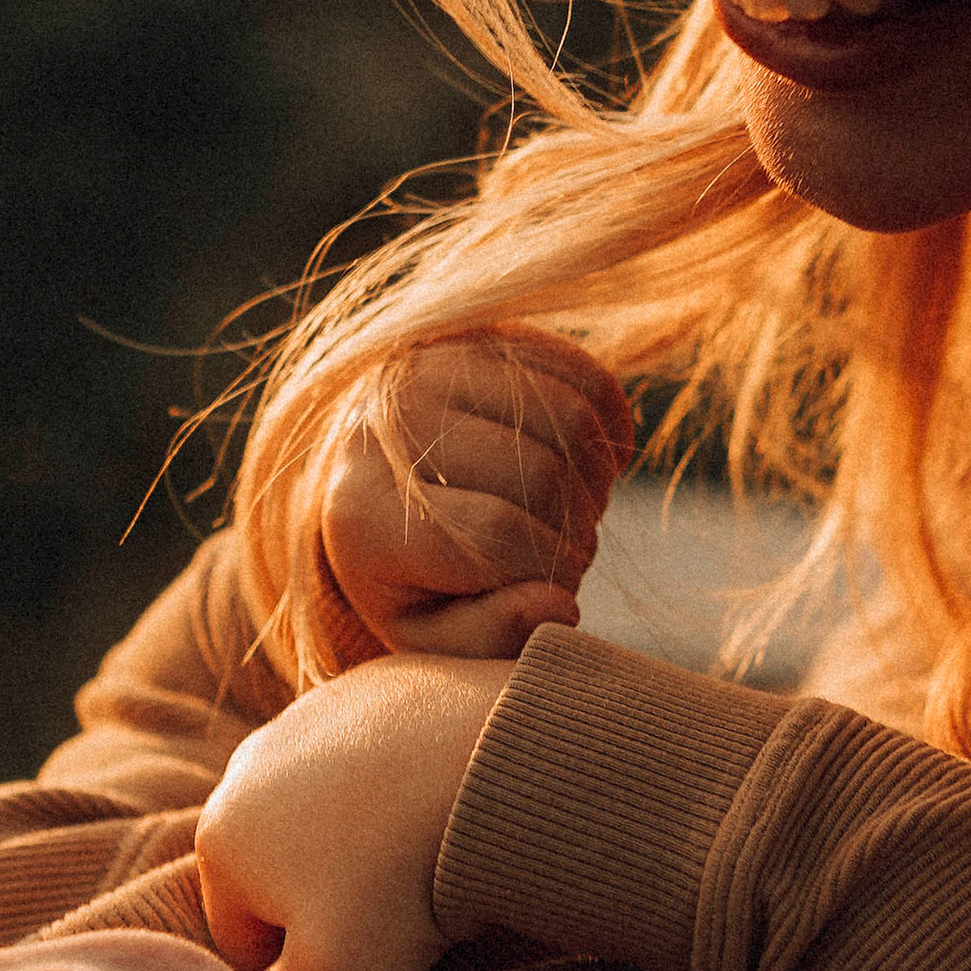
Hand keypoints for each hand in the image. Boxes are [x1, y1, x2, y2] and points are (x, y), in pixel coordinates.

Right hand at [196, 654, 511, 970]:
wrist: (489, 767)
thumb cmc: (400, 887)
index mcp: (219, 839)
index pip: (244, 938)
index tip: (367, 963)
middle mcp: (248, 763)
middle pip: (282, 865)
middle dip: (332, 897)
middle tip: (403, 916)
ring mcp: (313, 712)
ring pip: (328, 807)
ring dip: (366, 838)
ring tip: (427, 858)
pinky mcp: (379, 681)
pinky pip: (381, 754)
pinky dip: (404, 781)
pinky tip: (446, 800)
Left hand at [302, 330, 635, 668]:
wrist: (370, 486)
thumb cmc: (405, 576)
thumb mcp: (429, 633)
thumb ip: (487, 637)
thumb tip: (560, 606)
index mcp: (363, 509)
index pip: (497, 536)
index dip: (550, 571)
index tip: (551, 588)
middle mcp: (388, 423)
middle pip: (542, 474)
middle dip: (577, 529)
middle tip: (564, 551)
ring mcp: (431, 365)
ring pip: (571, 419)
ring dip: (595, 481)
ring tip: (568, 510)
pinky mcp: (478, 333)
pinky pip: (583, 374)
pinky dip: (608, 431)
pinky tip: (581, 466)